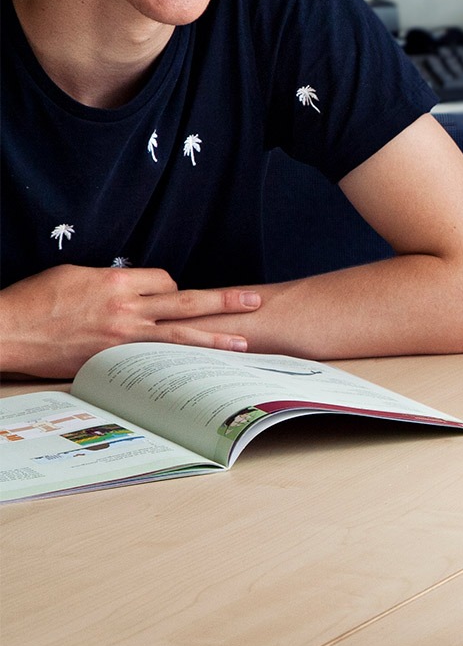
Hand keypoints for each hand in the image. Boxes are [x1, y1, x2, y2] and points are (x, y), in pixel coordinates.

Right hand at [0, 265, 260, 378]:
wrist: (7, 330)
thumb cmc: (35, 299)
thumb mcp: (75, 275)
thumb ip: (111, 281)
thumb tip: (131, 288)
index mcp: (117, 281)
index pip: (166, 280)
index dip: (172, 287)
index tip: (168, 294)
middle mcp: (127, 308)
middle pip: (188, 302)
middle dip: (224, 300)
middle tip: (255, 300)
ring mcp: (123, 338)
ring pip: (181, 335)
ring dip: (215, 338)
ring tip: (243, 344)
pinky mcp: (114, 361)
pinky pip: (156, 361)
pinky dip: (178, 363)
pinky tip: (195, 370)